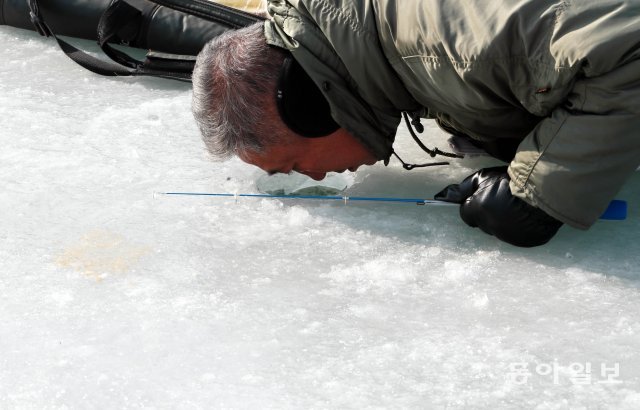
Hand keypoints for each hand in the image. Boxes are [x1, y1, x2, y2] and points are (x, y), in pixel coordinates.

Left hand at [435, 167, 562, 246]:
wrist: (547, 187)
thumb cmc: (510, 180)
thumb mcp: (483, 178)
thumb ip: (461, 189)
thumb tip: (440, 197)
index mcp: (479, 211)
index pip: (466, 214)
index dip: (474, 203)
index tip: (486, 196)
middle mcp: (493, 228)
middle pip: (483, 224)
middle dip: (489, 213)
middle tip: (504, 198)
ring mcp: (511, 237)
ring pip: (501, 231)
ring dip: (505, 221)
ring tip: (518, 206)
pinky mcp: (528, 242)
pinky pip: (519, 236)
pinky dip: (521, 228)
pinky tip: (528, 215)